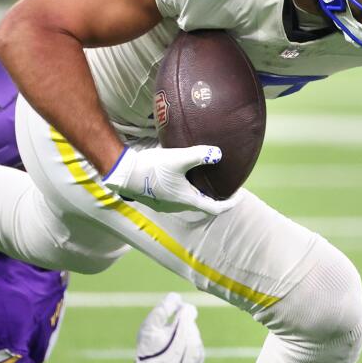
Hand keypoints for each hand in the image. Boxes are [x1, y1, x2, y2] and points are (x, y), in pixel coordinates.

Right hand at [102, 143, 238, 214]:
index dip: (229, 203)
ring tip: (203, 176)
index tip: (238, 194)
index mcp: (187, 200)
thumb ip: (199, 155)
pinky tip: (182, 175)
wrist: (123, 173)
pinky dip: (185, 189)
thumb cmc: (152, 167)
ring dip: (198, 191)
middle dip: (213, 195)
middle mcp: (177, 206)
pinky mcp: (156, 198)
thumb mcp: (178, 158)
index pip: (214, 208)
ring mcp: (165, 204)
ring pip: (188, 200)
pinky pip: (176, 196)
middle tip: (222, 182)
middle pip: (202, 204)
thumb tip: (219, 154)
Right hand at [118, 293, 204, 362]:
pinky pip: (194, 346)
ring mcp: (198, 351)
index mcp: (184, 328)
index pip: (189, 310)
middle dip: (178, 325)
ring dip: (182, 336)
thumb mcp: (149, 327)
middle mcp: (195, 339)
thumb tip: (176, 297)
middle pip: (189, 322)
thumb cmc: (148, 352)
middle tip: (163, 337)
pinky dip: (185, 347)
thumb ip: (163, 308)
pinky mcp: (198, 361)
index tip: (166, 319)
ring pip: (192, 334)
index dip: (176, 310)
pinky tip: (174, 353)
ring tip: (168, 347)